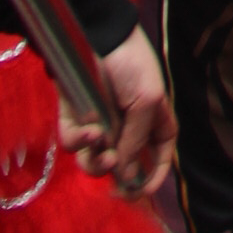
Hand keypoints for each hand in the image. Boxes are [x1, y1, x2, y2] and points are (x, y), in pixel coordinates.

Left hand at [60, 22, 174, 198]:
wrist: (99, 38)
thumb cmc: (133, 64)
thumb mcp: (147, 101)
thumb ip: (137, 140)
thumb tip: (126, 176)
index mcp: (152, 123)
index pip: (159, 158)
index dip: (153, 179)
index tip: (142, 193)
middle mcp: (125, 131)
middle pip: (122, 169)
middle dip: (119, 178)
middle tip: (117, 187)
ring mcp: (100, 127)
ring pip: (94, 164)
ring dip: (98, 163)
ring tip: (102, 146)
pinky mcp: (75, 122)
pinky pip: (73, 145)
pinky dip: (81, 142)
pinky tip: (90, 129)